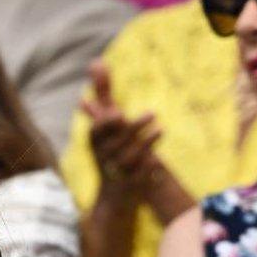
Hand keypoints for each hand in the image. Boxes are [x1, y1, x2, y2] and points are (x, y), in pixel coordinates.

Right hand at [81, 60, 162, 191]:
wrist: (114, 195)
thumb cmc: (110, 147)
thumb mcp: (105, 122)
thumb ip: (102, 92)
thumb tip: (97, 62)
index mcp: (96, 142)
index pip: (96, 132)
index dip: (106, 124)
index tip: (118, 114)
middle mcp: (104, 157)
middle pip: (118, 142)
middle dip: (134, 128)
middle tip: (152, 113)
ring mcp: (117, 173)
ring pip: (130, 158)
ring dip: (146, 144)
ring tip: (160, 129)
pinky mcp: (131, 187)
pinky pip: (140, 177)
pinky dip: (149, 169)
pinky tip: (159, 160)